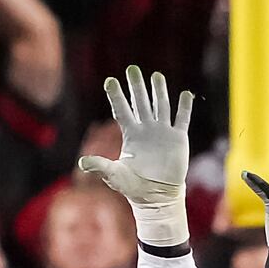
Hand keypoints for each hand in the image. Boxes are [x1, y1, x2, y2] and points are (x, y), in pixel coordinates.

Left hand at [78, 66, 192, 243]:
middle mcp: (146, 130)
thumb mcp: (115, 176)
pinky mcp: (178, 140)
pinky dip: (185, 107)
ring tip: (157, 75)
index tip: (110, 81)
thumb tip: (82, 163)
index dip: (116, 96)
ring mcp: (163, 133)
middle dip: (136, 86)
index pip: (122, 110)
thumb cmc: (135, 188)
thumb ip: (100, 167)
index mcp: (131, 135)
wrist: (157, 198)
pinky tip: (186, 93)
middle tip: (132, 69)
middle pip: (140, 102)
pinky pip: (181, 119)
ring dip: (159, 91)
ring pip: (161, 106)